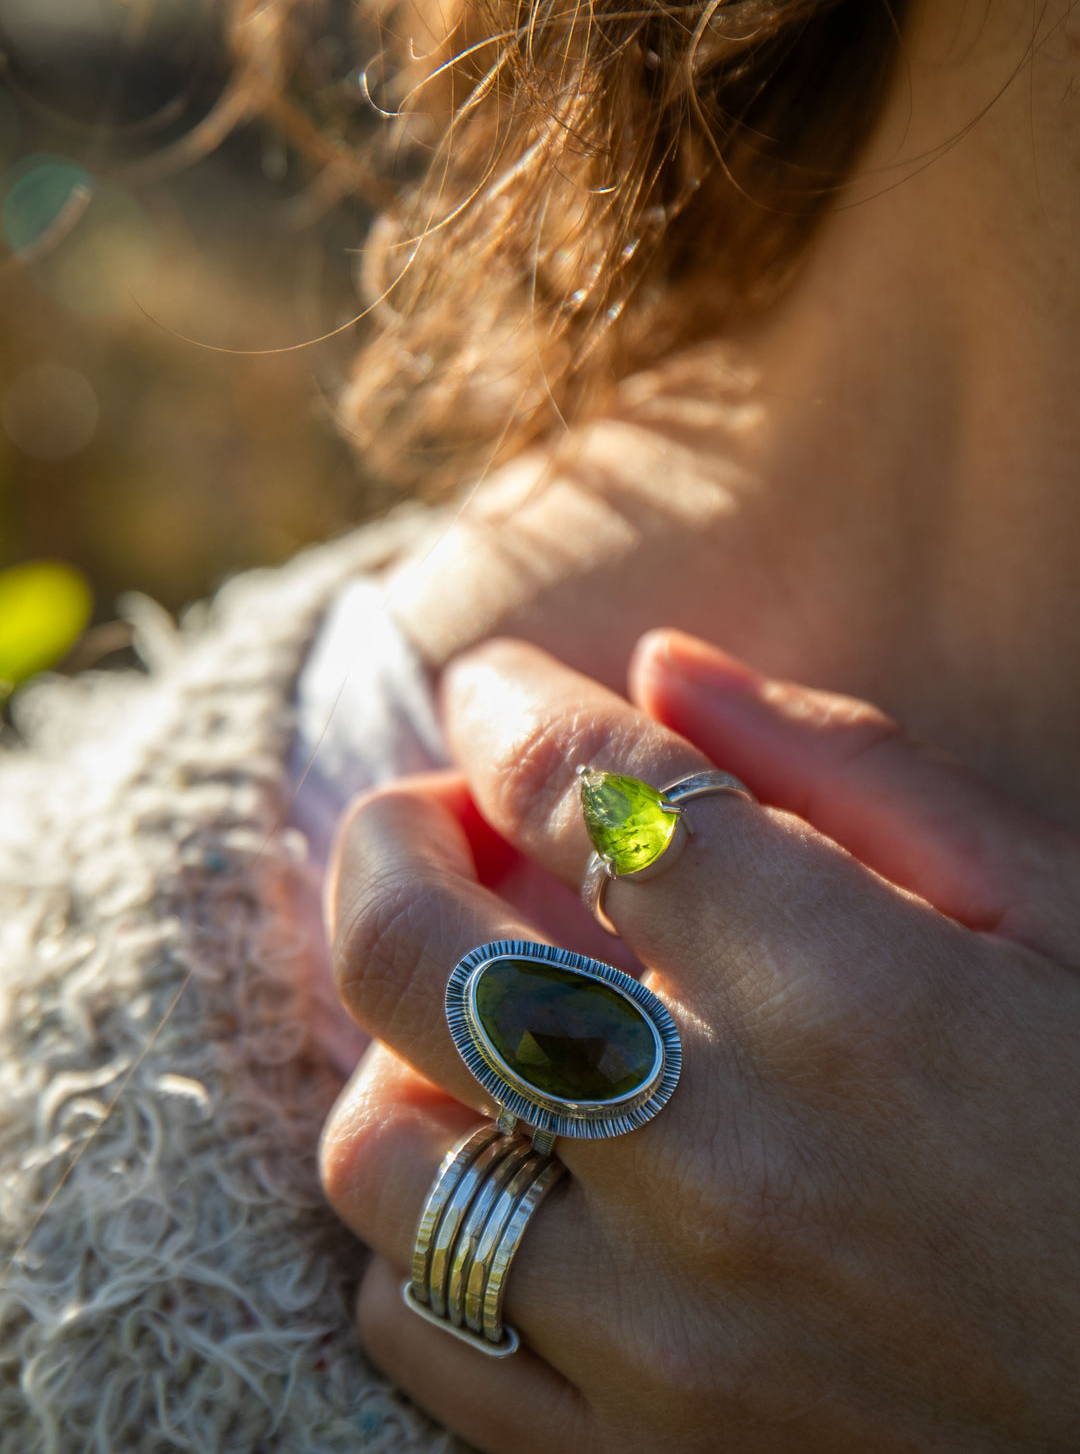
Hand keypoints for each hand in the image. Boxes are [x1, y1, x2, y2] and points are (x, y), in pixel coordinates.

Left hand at [319, 632, 1079, 1451]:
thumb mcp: (1054, 910)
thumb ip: (849, 769)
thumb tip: (659, 668)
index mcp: (843, 991)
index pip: (578, 788)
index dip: (507, 707)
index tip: (498, 693)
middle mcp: (721, 1161)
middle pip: (409, 949)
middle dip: (393, 839)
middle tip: (448, 821)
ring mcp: (661, 1335)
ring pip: (380, 1148)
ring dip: (403, 1040)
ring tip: (488, 1009)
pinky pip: (423, 1326)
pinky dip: (430, 1224)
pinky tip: (518, 1170)